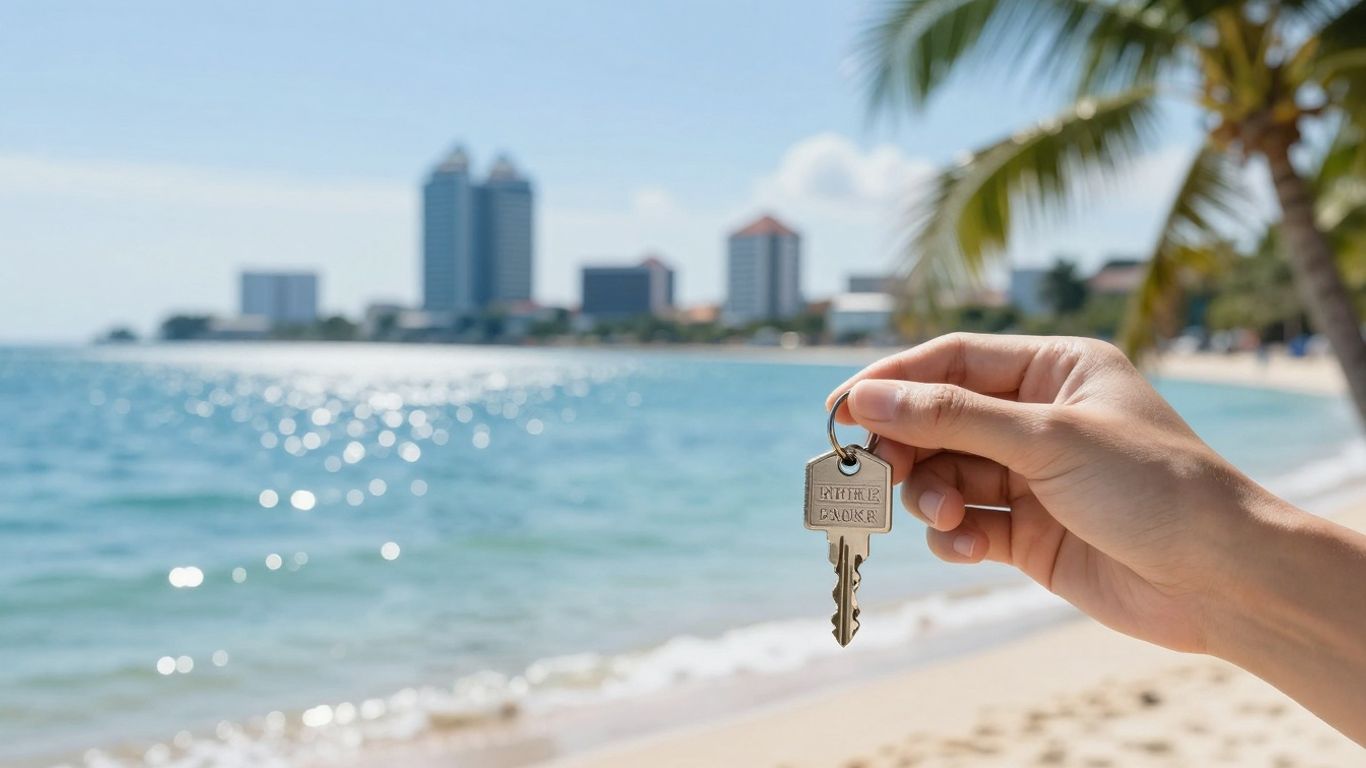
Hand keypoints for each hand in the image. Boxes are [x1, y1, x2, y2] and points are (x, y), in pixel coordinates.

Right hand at [827, 333, 1272, 652]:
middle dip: (906, 447)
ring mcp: (1030, 477)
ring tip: (944, 517)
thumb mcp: (1047, 438)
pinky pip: (965, 525)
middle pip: (937, 420)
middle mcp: (1037, 417)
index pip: (950, 362)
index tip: (841, 408)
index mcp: (1053, 369)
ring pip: (944, 475)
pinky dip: (955, 537)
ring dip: (931, 497)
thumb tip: (865, 396)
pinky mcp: (1026, 533)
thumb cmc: (1152, 487)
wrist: (1221, 581)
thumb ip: (951, 417)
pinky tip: (971, 547)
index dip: (892, 381)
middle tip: (875, 471)